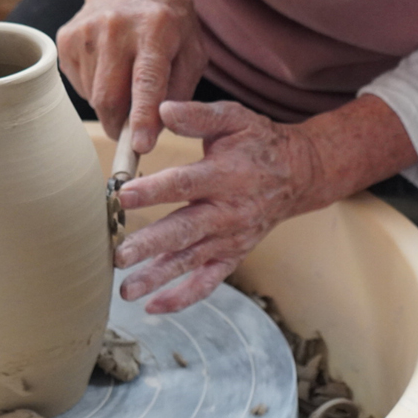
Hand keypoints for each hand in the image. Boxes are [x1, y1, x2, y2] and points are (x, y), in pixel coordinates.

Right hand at [58, 0, 206, 152]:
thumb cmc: (169, 20)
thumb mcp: (193, 49)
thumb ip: (181, 90)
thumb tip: (157, 129)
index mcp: (155, 27)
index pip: (146, 81)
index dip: (142, 118)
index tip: (141, 147)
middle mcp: (115, 27)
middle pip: (110, 98)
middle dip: (122, 126)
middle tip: (134, 136)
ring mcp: (85, 32)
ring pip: (94, 96)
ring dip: (112, 106)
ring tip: (127, 81)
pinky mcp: (65, 39)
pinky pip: (80, 85)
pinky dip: (97, 90)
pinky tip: (110, 68)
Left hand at [112, 100, 324, 313]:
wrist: (297, 175)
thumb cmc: (257, 142)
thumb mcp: (234, 119)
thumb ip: (198, 115)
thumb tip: (161, 109)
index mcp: (225, 175)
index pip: (185, 183)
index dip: (154, 190)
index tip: (123, 194)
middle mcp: (228, 211)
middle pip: (185, 230)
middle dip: (151, 244)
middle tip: (119, 255)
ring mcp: (230, 238)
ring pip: (191, 261)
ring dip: (158, 277)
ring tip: (127, 290)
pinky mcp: (232, 255)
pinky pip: (208, 282)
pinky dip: (183, 298)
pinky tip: (153, 307)